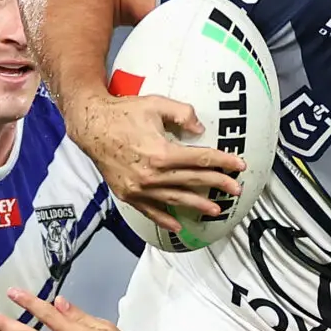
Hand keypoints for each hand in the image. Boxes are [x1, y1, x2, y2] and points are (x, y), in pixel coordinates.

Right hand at [68, 92, 244, 235]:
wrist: (91, 125)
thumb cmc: (123, 112)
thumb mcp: (156, 104)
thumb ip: (182, 113)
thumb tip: (200, 129)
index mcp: (162, 153)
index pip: (200, 159)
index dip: (222, 162)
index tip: (238, 165)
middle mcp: (152, 175)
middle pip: (193, 181)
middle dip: (218, 184)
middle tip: (236, 189)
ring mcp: (140, 188)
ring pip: (176, 199)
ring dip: (197, 205)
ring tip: (216, 210)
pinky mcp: (128, 194)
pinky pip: (150, 211)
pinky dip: (164, 219)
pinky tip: (177, 226)